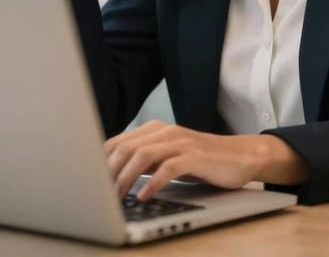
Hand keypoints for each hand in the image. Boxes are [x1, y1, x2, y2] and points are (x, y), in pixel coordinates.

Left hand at [104, 120, 308, 200]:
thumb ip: (143, 161)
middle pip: (125, 148)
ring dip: (125, 179)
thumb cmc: (202, 161)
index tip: (87, 184)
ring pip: (143, 156)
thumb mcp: (168, 158)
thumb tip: (110, 177)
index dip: (99, 164)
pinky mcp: (195, 155)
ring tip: (116, 199)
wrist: (241, 156)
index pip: (117, 142)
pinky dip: (152, 183)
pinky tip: (144, 197)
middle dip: (107, 173)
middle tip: (97, 196)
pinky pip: (168, 167)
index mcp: (155, 130)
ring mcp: (181, 141)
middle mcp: (165, 131)